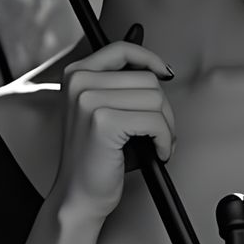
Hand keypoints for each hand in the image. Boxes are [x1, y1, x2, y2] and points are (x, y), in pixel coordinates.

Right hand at [52, 23, 174, 224]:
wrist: (79, 195)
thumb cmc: (96, 157)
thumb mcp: (104, 110)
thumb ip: (121, 85)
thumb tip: (157, 67)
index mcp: (76, 74)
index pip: (121, 48)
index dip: (149, 58)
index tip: (165, 72)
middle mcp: (79, 82)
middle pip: (147, 79)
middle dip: (163, 108)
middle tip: (158, 132)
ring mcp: (89, 100)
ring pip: (156, 99)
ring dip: (167, 126)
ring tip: (157, 143)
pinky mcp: (104, 122)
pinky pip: (156, 121)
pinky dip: (165, 140)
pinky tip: (157, 152)